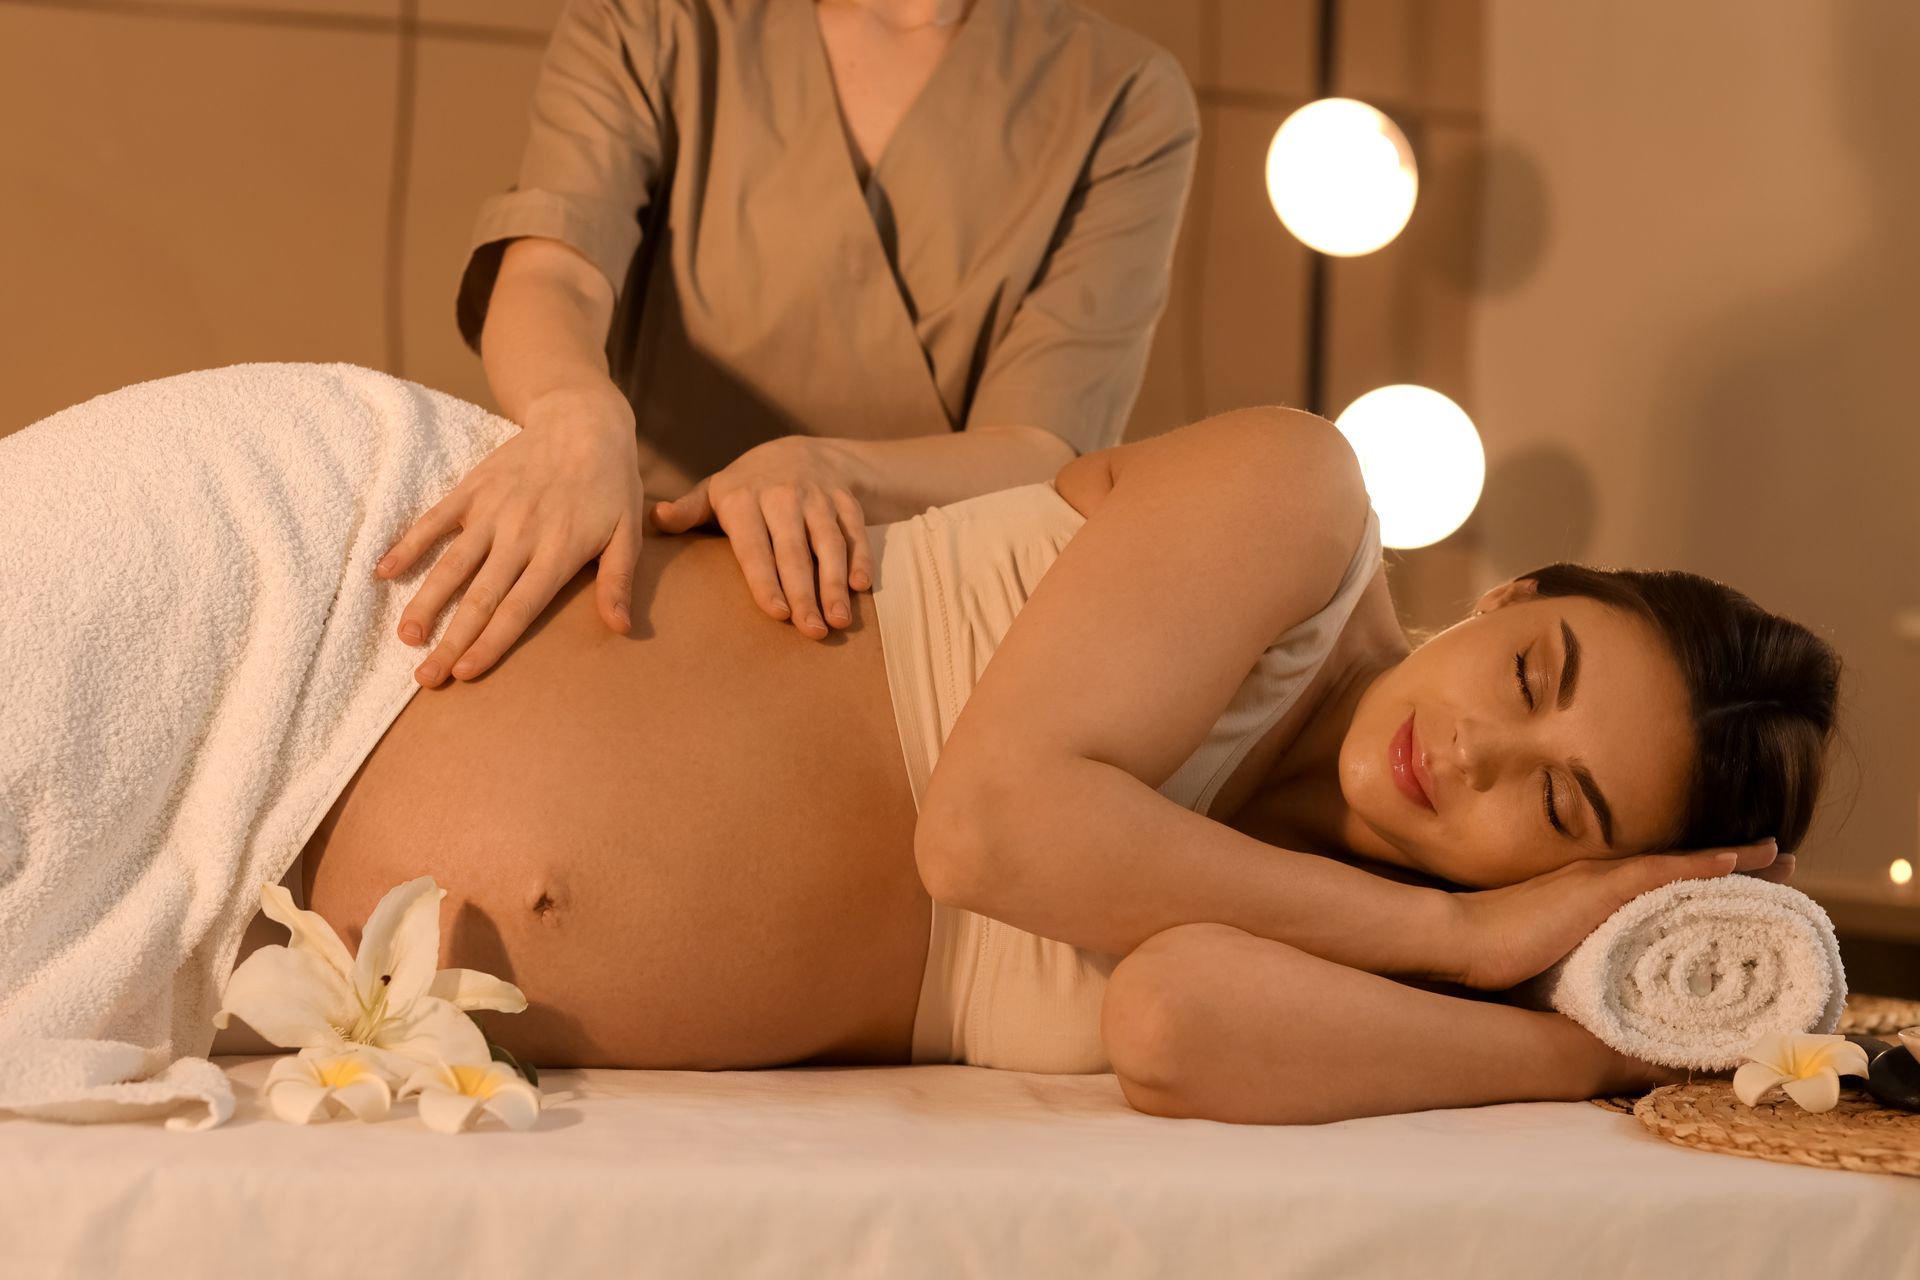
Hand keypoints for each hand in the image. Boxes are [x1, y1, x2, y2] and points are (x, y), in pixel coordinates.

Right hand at [376, 387, 644, 685]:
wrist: (582, 422)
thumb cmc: (611, 485)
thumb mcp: (628, 532)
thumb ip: (618, 580)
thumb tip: (620, 628)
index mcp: (557, 552)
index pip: (519, 608)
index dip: (491, 642)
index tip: (465, 672)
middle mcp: (519, 535)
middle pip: (479, 597)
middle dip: (451, 640)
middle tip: (427, 677)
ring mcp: (491, 511)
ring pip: (451, 564)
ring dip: (425, 602)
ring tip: (406, 637)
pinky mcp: (471, 489)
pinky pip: (434, 521)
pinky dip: (408, 545)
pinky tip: (384, 572)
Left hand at [649, 435, 873, 639]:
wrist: (800, 450)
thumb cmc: (747, 487)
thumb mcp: (714, 492)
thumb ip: (688, 510)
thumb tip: (657, 518)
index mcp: (743, 498)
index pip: (755, 546)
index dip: (766, 580)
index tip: (776, 613)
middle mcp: (782, 495)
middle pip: (794, 550)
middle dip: (805, 592)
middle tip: (812, 631)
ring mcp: (817, 497)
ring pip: (828, 543)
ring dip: (836, 582)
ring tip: (839, 620)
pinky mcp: (846, 500)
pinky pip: (855, 530)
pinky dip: (862, 557)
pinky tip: (862, 587)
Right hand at [1445, 839, 1787, 991]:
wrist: (1458, 941)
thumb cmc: (1490, 956)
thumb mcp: (1546, 960)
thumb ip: (1578, 968)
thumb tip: (1601, 1005)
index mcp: (1589, 895)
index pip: (1656, 885)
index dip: (1700, 881)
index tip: (1738, 880)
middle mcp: (1602, 879)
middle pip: (1679, 868)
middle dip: (1731, 865)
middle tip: (1779, 861)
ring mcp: (1603, 881)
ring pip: (1682, 866)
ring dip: (1734, 862)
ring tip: (1779, 859)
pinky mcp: (1602, 889)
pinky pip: (1668, 871)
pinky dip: (1707, 864)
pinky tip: (1743, 858)